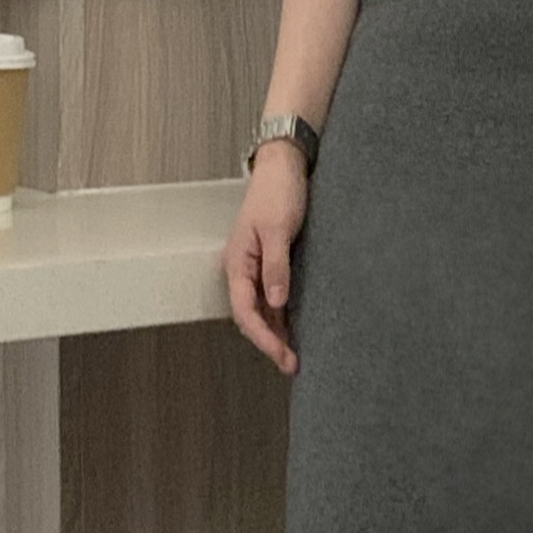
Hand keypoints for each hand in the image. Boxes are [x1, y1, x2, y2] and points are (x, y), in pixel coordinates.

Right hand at [224, 142, 308, 374]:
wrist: (283, 167)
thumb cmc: (278, 193)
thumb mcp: (279, 229)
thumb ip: (276, 267)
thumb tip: (276, 302)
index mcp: (237, 263)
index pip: (245, 311)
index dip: (262, 337)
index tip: (281, 355)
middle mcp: (242, 270)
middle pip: (251, 316)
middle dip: (269, 343)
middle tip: (292, 365)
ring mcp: (255, 269)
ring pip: (261, 310)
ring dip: (276, 334)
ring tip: (294, 357)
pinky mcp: (270, 264)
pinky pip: (272, 299)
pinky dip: (281, 318)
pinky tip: (295, 331)